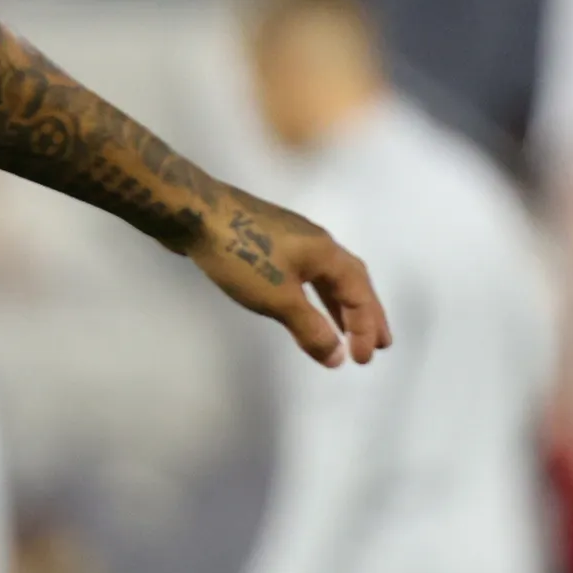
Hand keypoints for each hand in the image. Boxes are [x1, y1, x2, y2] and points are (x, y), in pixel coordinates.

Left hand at [193, 187, 389, 367]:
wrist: (192, 213)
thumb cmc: (239, 253)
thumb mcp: (278, 299)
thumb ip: (310, 329)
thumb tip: (337, 357)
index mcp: (326, 252)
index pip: (358, 294)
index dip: (365, 327)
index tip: (363, 360)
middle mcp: (316, 241)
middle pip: (352, 281)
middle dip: (365, 314)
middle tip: (380, 343)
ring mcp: (291, 238)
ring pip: (326, 276)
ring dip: (338, 305)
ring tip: (345, 331)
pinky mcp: (267, 239)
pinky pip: (304, 273)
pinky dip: (313, 295)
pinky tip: (302, 305)